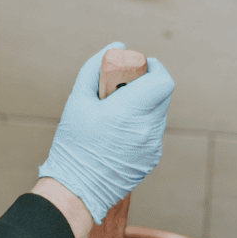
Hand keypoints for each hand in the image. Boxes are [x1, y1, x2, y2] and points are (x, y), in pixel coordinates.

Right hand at [39, 42, 174, 223]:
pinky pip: (152, 135)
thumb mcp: (78, 101)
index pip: (163, 81)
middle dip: (147, 87)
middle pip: (162, 96)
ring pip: (158, 116)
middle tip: (125, 89)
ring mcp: (152, 148)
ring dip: (144, 108)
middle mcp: (148, 130)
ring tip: (117, 115)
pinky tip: (118, 136)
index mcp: (131, 112)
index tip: (141, 67)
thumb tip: (117, 48)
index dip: (155, 69)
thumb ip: (95, 68)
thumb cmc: (74, 145)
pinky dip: (141, 128)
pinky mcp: (151, 161)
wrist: (77, 189)